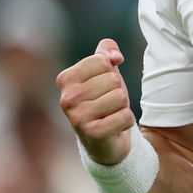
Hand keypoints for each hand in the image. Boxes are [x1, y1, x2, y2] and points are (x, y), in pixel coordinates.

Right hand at [56, 38, 134, 165]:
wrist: (104, 141)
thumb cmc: (103, 100)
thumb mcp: (105, 72)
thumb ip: (106, 51)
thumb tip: (115, 57)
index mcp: (65, 79)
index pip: (102, 60)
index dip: (111, 71)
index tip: (103, 86)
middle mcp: (66, 99)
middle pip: (113, 79)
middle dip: (118, 91)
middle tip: (108, 104)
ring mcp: (78, 117)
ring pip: (120, 97)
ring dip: (122, 106)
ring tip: (111, 114)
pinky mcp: (93, 133)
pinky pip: (126, 115)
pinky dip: (127, 121)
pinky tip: (115, 127)